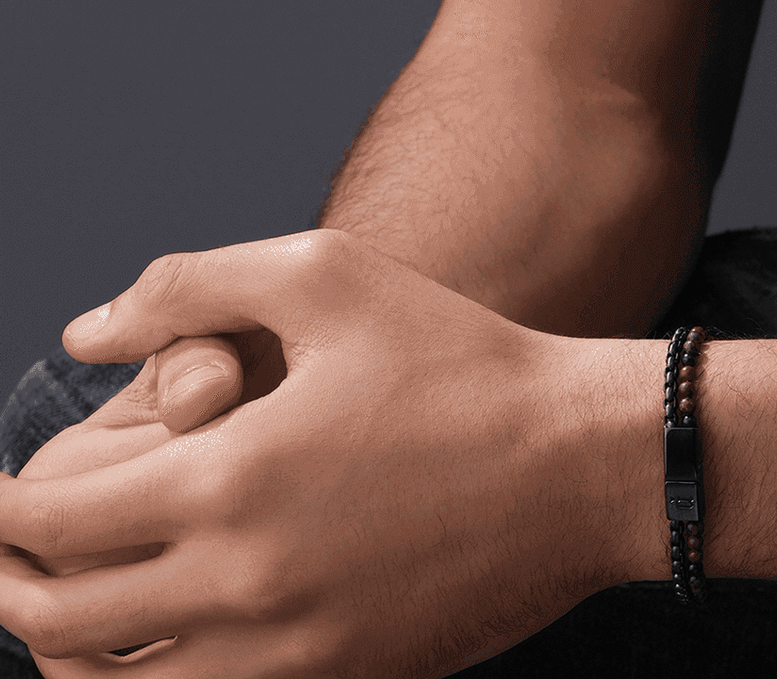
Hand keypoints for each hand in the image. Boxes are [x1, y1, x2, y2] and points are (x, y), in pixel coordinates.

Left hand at [0, 231, 660, 676]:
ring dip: (66, 654)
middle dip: (6, 587)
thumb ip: (192, 286)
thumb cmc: (458, 357)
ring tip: (60, 610)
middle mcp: (241, 584)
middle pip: (59, 622)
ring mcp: (288, 653)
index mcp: (228, 477)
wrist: (580, 464)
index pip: (47, 524)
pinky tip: (152, 646)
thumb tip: (89, 330)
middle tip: (1, 554)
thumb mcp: (329, 274)